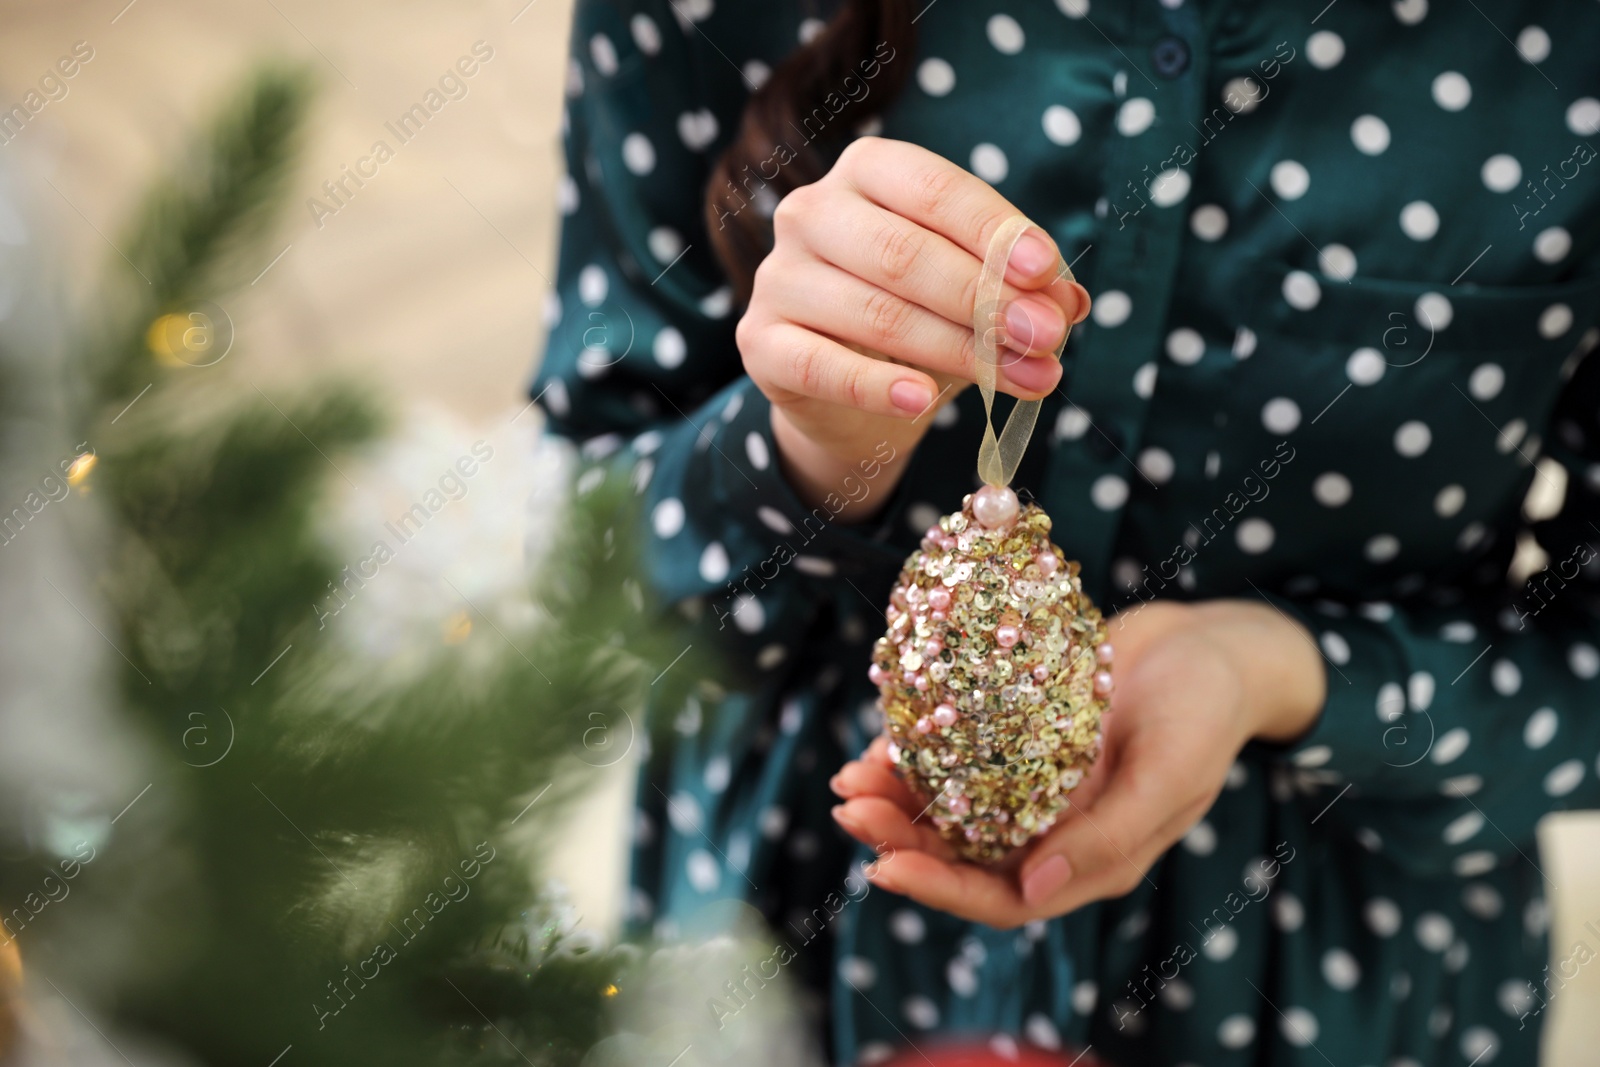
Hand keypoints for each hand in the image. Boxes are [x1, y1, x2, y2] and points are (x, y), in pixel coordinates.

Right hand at [735, 137, 1090, 518]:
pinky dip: (876, 387)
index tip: (1046, 271)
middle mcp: (810, 212)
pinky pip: (821, 365)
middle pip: (903, 253)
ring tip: (1025, 379)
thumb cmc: (922, 317)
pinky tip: (922, 401)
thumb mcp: (978, 294)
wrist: (851, 393)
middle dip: (984, 298)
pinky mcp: (759, 343)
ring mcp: (777, 277)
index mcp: (866, 172)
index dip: (993, 231)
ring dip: (958, 350)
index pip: (934, 190)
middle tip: (1046, 336)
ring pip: (874, 313)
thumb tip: (1068, 302)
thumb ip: (1021, 289)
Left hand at [829, 600, 1325, 927]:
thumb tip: (1033, 888)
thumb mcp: (1170, 775)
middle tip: (847, 808)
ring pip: (950, 805)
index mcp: (1091, 857)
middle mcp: (1054, 829)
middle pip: (962, 853)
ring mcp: (1034, 782)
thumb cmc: (1207, 711)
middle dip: (900, 838)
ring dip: (896, 797)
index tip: (884, 865)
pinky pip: (958, 752)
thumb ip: (1108, 836)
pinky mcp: (1019, 735)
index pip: (1004, 897)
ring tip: (847, 778)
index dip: (941, 889)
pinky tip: (880, 737)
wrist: (1215, 645)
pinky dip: (918, 749)